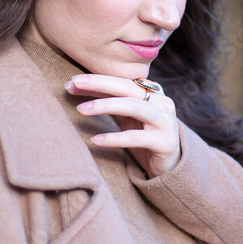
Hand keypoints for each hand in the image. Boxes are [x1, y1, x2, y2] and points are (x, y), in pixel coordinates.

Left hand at [65, 74, 180, 178]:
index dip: (97, 79)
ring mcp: (165, 121)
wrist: (170, 164)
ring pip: (133, 106)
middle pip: (127, 87)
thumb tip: (75, 85)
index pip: (122, 80)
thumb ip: (108, 100)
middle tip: (74, 83)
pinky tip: (95, 140)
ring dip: (105, 105)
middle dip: (99, 83)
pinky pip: (136, 137)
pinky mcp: (165, 142)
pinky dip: (114, 138)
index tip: (72, 81)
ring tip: (81, 109)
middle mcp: (161, 102)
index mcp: (152, 91)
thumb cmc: (144, 135)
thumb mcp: (126, 116)